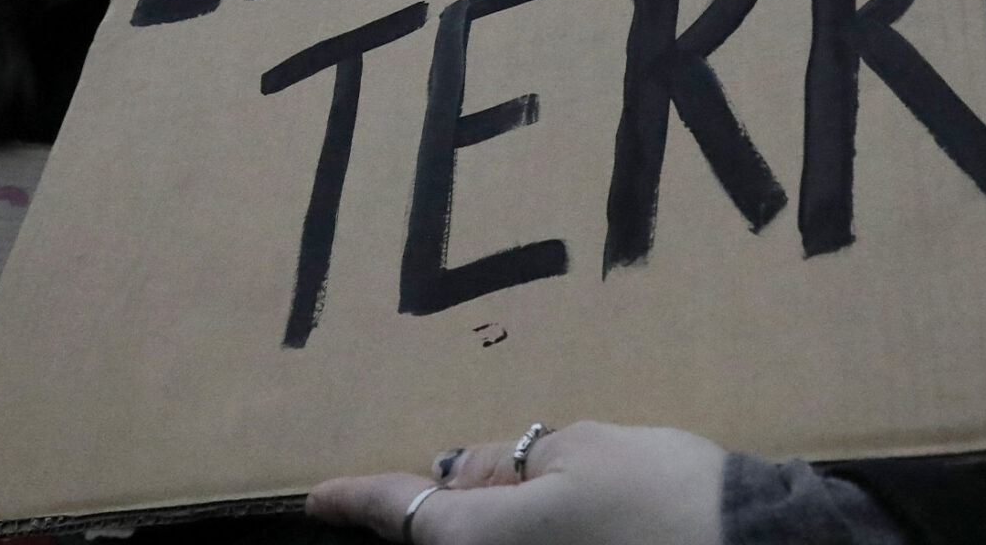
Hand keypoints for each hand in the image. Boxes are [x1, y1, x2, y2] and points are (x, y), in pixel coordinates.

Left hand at [306, 421, 724, 544]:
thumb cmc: (667, 494)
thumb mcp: (583, 450)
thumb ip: (510, 462)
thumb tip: (461, 470)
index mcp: (476, 543)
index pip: (402, 515)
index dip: (358, 499)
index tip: (318, 497)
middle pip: (443, 542)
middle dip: (441, 509)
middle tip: (467, 473)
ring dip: (490, 526)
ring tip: (536, 493)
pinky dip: (523, 540)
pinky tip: (561, 521)